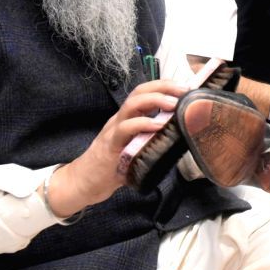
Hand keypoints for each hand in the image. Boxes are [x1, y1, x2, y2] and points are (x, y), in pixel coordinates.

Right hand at [45, 80, 188, 217]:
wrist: (84, 183)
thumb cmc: (114, 166)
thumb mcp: (137, 148)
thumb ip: (154, 139)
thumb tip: (181, 137)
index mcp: (128, 118)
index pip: (145, 92)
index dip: (164, 86)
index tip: (185, 88)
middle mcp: (120, 119)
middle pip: (140, 92)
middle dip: (164, 87)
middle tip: (184, 90)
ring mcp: (114, 130)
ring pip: (132, 105)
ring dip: (155, 100)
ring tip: (174, 103)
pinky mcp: (110, 145)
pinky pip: (126, 129)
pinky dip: (143, 124)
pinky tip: (159, 126)